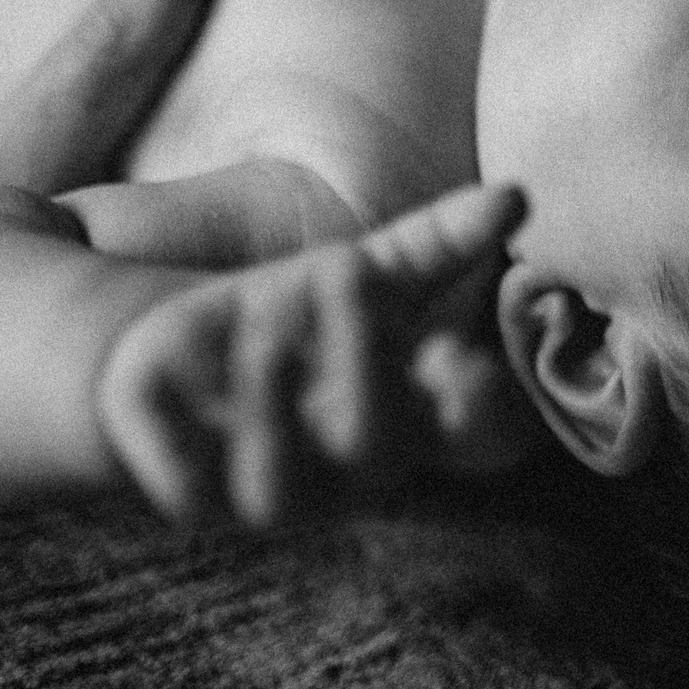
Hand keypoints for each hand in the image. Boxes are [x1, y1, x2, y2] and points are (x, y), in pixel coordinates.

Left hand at [94, 182, 529, 525]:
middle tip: (344, 270)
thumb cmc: (295, 318)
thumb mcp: (364, 274)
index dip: (483, 412)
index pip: (472, 439)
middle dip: (363, 359)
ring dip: (272, 404)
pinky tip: (171, 373)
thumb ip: (439, 243)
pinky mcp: (184, 494)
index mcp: (402, 420)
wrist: (178, 366)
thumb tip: (517, 194)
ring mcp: (262, 491)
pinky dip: (179, 430)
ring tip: (260, 325)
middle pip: (375, 447)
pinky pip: (182, 488)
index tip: (464, 352)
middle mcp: (342, 472)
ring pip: (276, 488)